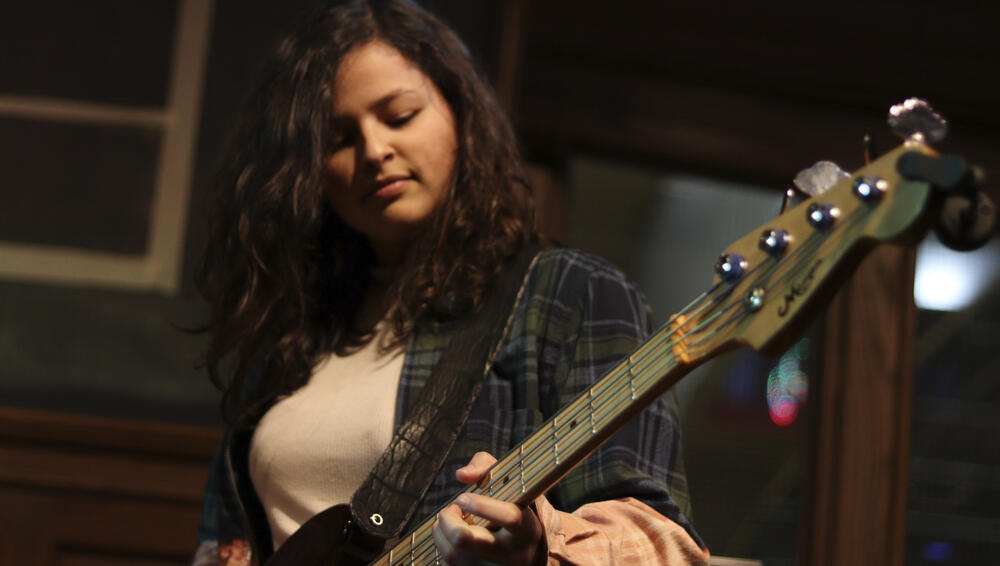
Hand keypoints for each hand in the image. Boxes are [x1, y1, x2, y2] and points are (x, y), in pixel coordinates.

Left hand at [432, 451, 544, 565]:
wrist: (530, 555)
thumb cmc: (515, 510)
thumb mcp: (511, 485)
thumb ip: (486, 467)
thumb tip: (461, 475)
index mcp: (527, 528)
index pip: (509, 518)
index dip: (481, 505)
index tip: (462, 497)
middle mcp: (513, 555)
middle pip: (465, 540)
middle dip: (448, 520)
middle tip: (451, 509)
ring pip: (452, 553)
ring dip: (440, 531)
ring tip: (449, 520)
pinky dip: (443, 547)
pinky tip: (449, 537)